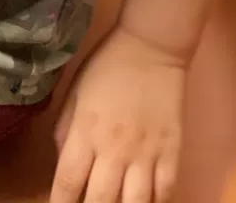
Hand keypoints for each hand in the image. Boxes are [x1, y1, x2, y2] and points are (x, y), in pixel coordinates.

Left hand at [50, 28, 184, 202]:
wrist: (151, 47)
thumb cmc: (107, 66)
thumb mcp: (75, 92)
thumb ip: (65, 130)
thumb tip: (63, 163)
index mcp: (86, 131)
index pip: (68, 182)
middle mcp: (114, 149)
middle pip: (100, 202)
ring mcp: (146, 154)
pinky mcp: (172, 153)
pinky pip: (165, 192)